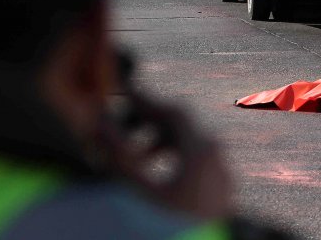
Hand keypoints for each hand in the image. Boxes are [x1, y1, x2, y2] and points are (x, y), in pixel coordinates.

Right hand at [100, 93, 232, 218]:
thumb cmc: (163, 225)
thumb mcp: (137, 190)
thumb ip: (117, 154)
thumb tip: (98, 123)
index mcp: (202, 154)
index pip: (172, 114)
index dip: (144, 101)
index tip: (121, 94)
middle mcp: (218, 160)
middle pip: (183, 128)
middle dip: (149, 124)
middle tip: (120, 127)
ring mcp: (222, 177)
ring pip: (191, 146)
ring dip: (160, 143)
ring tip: (136, 158)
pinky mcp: (220, 193)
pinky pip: (199, 163)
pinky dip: (175, 160)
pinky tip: (154, 174)